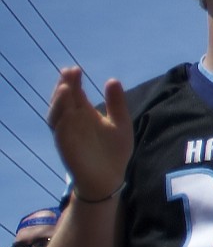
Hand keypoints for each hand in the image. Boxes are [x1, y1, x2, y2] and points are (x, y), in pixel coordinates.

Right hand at [46, 68, 130, 200]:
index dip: (74, 81)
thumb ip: (116, 104)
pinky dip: (61, 121)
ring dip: (59, 102)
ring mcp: (68, 133)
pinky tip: (66, 112)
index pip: (75, 93)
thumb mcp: (120, 123)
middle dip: (65, 86)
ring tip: (64, 88)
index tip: (76, 69)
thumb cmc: (114, 150)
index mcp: (85, 113)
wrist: (110, 178)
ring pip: (57, 114)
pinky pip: (60, 133)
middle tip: (69, 72)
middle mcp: (73, 121)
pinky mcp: (67, 147)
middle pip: (64, 100)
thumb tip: (112, 80)